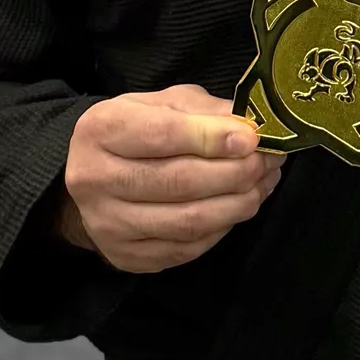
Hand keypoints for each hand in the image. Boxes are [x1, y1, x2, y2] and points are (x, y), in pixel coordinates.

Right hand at [59, 85, 282, 273]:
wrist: (90, 176)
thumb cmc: (135, 132)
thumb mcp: (163, 104)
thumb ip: (204, 111)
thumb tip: (248, 125)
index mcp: (103, 130)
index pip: (161, 135)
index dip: (211, 138)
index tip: (251, 138)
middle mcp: (95, 179)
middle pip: (178, 182)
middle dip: (235, 172)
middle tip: (269, 160)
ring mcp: (108, 224)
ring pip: (187, 222)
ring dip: (238, 203)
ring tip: (264, 182)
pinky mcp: (126, 256)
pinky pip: (186, 248)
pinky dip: (222, 228)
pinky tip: (239, 206)